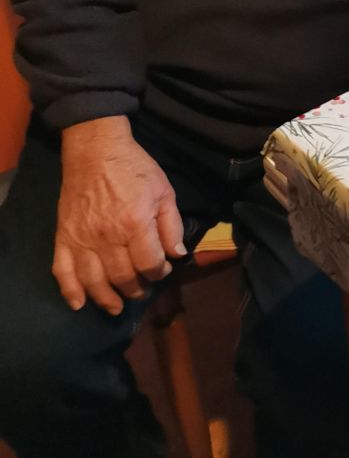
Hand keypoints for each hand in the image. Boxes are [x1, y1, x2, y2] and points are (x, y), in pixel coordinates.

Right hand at [54, 118, 187, 314]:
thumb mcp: (164, 191)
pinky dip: (69, 290)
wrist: (95, 150)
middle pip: (123, 277)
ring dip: (106, 299)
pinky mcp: (63, 236)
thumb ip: (171, 225)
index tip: (162, 270)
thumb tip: (177, 255)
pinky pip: (62, 270)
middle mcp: (107, 236)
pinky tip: (78, 303)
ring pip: (94, 281)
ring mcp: (82, 238)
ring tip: (116, 306)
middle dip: (136, 289)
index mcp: (135, 224)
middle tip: (142, 291)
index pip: (149, 263)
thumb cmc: (134, 168)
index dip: (159, 272)